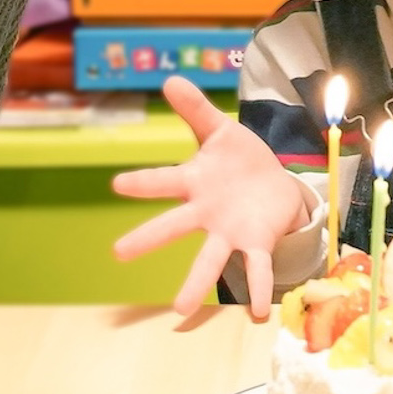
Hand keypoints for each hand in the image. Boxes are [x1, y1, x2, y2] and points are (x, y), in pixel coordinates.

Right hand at [112, 76, 314, 318]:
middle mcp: (205, 214)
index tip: (118, 184)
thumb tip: (170, 79)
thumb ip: (196, 110)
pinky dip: (257, 290)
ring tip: (179, 309)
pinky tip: (258, 314)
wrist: (273, 186)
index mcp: (194, 183)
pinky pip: (255, 268)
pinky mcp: (255, 242)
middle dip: (148, 238)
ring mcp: (229, 232)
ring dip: (196, 283)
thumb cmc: (238, 161)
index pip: (164, 181)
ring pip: (210, 259)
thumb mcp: (220, 131)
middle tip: (118, 253)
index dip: (143, 182)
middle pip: (173, 227)